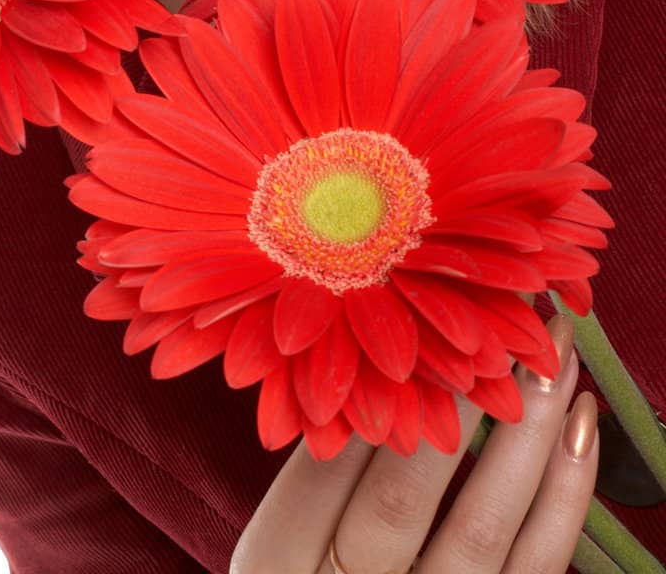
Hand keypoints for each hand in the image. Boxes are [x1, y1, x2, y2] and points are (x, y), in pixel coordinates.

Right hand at [229, 313, 598, 573]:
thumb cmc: (316, 566)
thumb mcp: (282, 535)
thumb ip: (312, 461)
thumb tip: (367, 345)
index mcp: (278, 562)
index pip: (318, 467)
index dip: (364, 390)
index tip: (410, 313)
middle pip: (399, 495)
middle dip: (450, 396)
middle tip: (492, 310)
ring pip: (479, 526)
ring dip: (525, 428)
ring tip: (552, 347)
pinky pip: (539, 565)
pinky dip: (568, 492)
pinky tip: (580, 424)